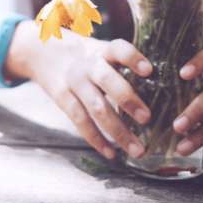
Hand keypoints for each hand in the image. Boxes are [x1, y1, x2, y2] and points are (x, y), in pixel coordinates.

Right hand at [13, 22, 151, 160]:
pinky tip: (112, 154)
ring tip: (138, 149)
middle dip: (127, 99)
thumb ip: (123, 64)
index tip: (149, 71)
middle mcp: (87, 64)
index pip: (118, 49)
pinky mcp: (62, 99)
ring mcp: (74, 82)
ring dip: (118, 131)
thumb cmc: (85, 55)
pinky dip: (97, 140)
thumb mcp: (101, 49)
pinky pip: (81, 122)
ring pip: (96, 108)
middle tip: (147, 118)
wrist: (41, 50)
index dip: (133, 58)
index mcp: (102, 50)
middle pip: (106, 80)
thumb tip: (160, 87)